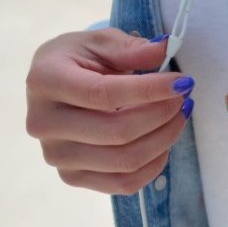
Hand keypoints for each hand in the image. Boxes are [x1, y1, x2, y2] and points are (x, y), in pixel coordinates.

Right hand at [25, 28, 192, 194]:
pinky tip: (163, 142)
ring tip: (179, 116)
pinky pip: (123, 183)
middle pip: (117, 132)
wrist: (54, 87)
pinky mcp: (71, 177)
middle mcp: (43, 123)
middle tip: (184, 98)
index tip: (183, 82)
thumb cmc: (79, 60)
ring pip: (125, 161)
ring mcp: (56, 155)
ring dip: (164, 139)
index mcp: (45, 81)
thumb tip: (164, 50)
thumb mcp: (101, 42)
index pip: (104, 94)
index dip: (150, 90)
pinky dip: (154, 164)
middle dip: (162, 115)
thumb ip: (131, 48)